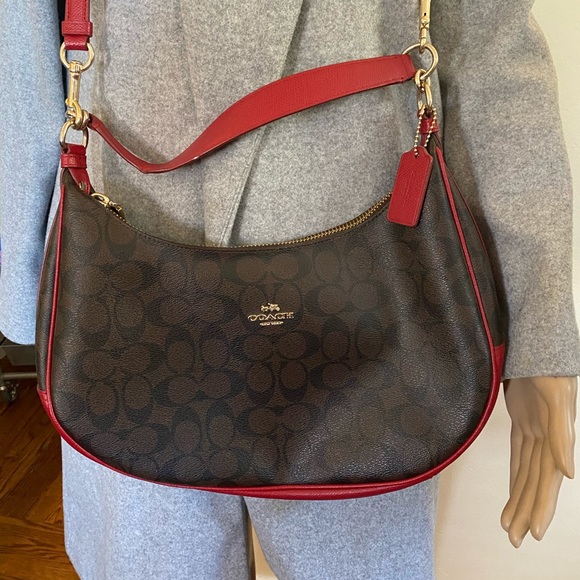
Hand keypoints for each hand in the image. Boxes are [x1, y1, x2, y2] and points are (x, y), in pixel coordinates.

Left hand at [500, 376, 576, 547]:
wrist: (537, 345)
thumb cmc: (548, 369)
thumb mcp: (555, 397)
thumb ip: (561, 435)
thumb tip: (567, 473)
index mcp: (556, 440)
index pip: (546, 481)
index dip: (540, 505)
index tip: (534, 532)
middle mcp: (547, 440)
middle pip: (535, 483)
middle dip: (526, 510)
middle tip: (515, 540)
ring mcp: (535, 431)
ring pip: (526, 472)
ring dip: (519, 498)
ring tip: (509, 525)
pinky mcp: (524, 422)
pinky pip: (519, 455)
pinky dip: (515, 475)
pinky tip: (513, 492)